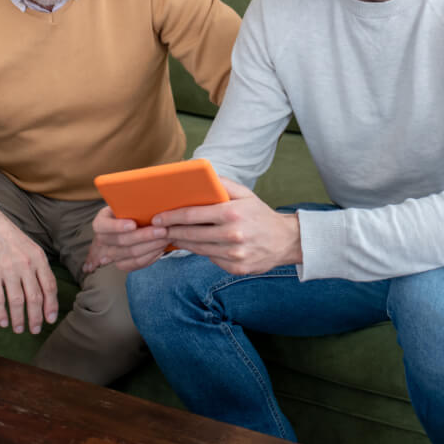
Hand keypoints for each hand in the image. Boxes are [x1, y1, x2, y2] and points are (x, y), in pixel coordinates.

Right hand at [0, 204, 58, 334]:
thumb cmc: (9, 239)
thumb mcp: (30, 248)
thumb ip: (38, 268)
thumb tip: (46, 293)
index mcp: (38, 258)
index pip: (49, 286)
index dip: (51, 306)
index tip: (50, 319)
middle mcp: (25, 265)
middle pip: (35, 298)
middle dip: (36, 317)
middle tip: (35, 330)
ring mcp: (7, 270)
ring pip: (17, 301)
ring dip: (19, 319)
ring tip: (19, 328)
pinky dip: (1, 314)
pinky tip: (2, 322)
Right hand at [83, 206, 171, 274]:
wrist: (128, 226)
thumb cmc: (129, 211)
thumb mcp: (126, 204)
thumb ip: (130, 203)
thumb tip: (141, 194)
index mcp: (101, 222)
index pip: (103, 226)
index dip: (117, 226)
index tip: (133, 224)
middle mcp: (102, 239)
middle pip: (122, 241)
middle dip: (144, 236)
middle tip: (162, 230)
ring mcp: (111, 254)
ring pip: (132, 253)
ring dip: (151, 246)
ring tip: (166, 238)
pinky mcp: (122, 263)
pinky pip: (137, 263)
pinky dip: (151, 256)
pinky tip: (161, 248)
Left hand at [155, 178, 301, 274]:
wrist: (286, 240)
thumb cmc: (260, 215)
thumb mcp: (246, 194)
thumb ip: (223, 184)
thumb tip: (200, 176)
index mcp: (232, 213)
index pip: (192, 215)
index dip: (171, 217)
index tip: (157, 218)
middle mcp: (233, 234)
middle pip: (191, 234)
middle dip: (171, 231)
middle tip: (157, 229)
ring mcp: (234, 254)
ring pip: (198, 249)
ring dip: (181, 243)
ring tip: (171, 236)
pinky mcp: (236, 267)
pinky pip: (211, 259)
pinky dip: (201, 252)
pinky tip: (193, 246)